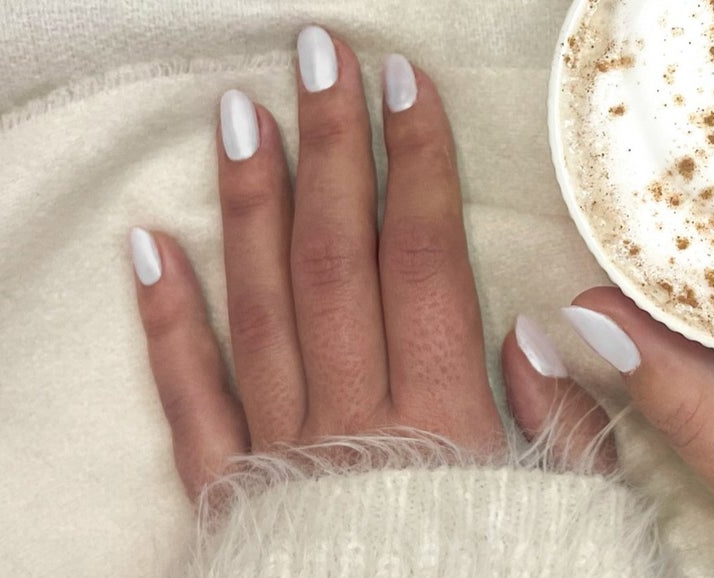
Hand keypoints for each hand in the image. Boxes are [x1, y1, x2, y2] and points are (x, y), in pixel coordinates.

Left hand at [129, 27, 613, 498]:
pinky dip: (165, 322)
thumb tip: (531, 326)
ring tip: (238, 117)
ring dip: (249, 207)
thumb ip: (561, 426)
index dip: (415, 168)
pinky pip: (187, 400)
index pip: (423, 262)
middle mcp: (353, 421)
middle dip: (330, 151)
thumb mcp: (565, 522)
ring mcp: (280, 452)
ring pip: (260, 308)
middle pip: (336, 261)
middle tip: (317, 57)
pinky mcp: (227, 492)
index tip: (403, 86)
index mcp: (443, 422)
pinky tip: (148, 247)